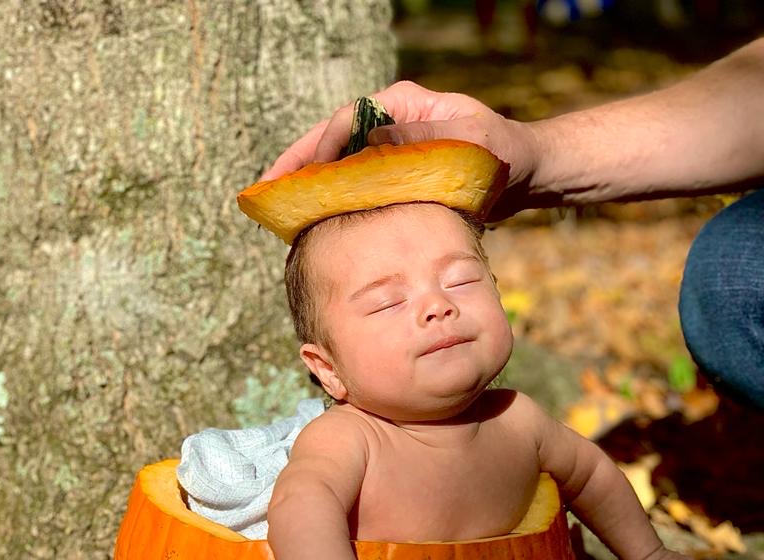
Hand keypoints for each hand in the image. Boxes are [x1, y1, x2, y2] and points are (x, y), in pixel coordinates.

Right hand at [260, 81, 538, 215]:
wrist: (525, 175)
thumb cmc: (502, 154)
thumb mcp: (467, 142)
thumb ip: (421, 141)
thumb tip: (371, 141)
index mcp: (401, 103)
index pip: (344, 122)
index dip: (315, 150)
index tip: (297, 178)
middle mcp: (389, 122)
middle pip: (331, 143)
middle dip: (297, 167)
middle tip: (265, 193)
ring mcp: (391, 150)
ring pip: (340, 167)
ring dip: (310, 188)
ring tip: (280, 212)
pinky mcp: (397, 177)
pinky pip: (358, 187)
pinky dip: (335, 204)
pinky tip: (316, 224)